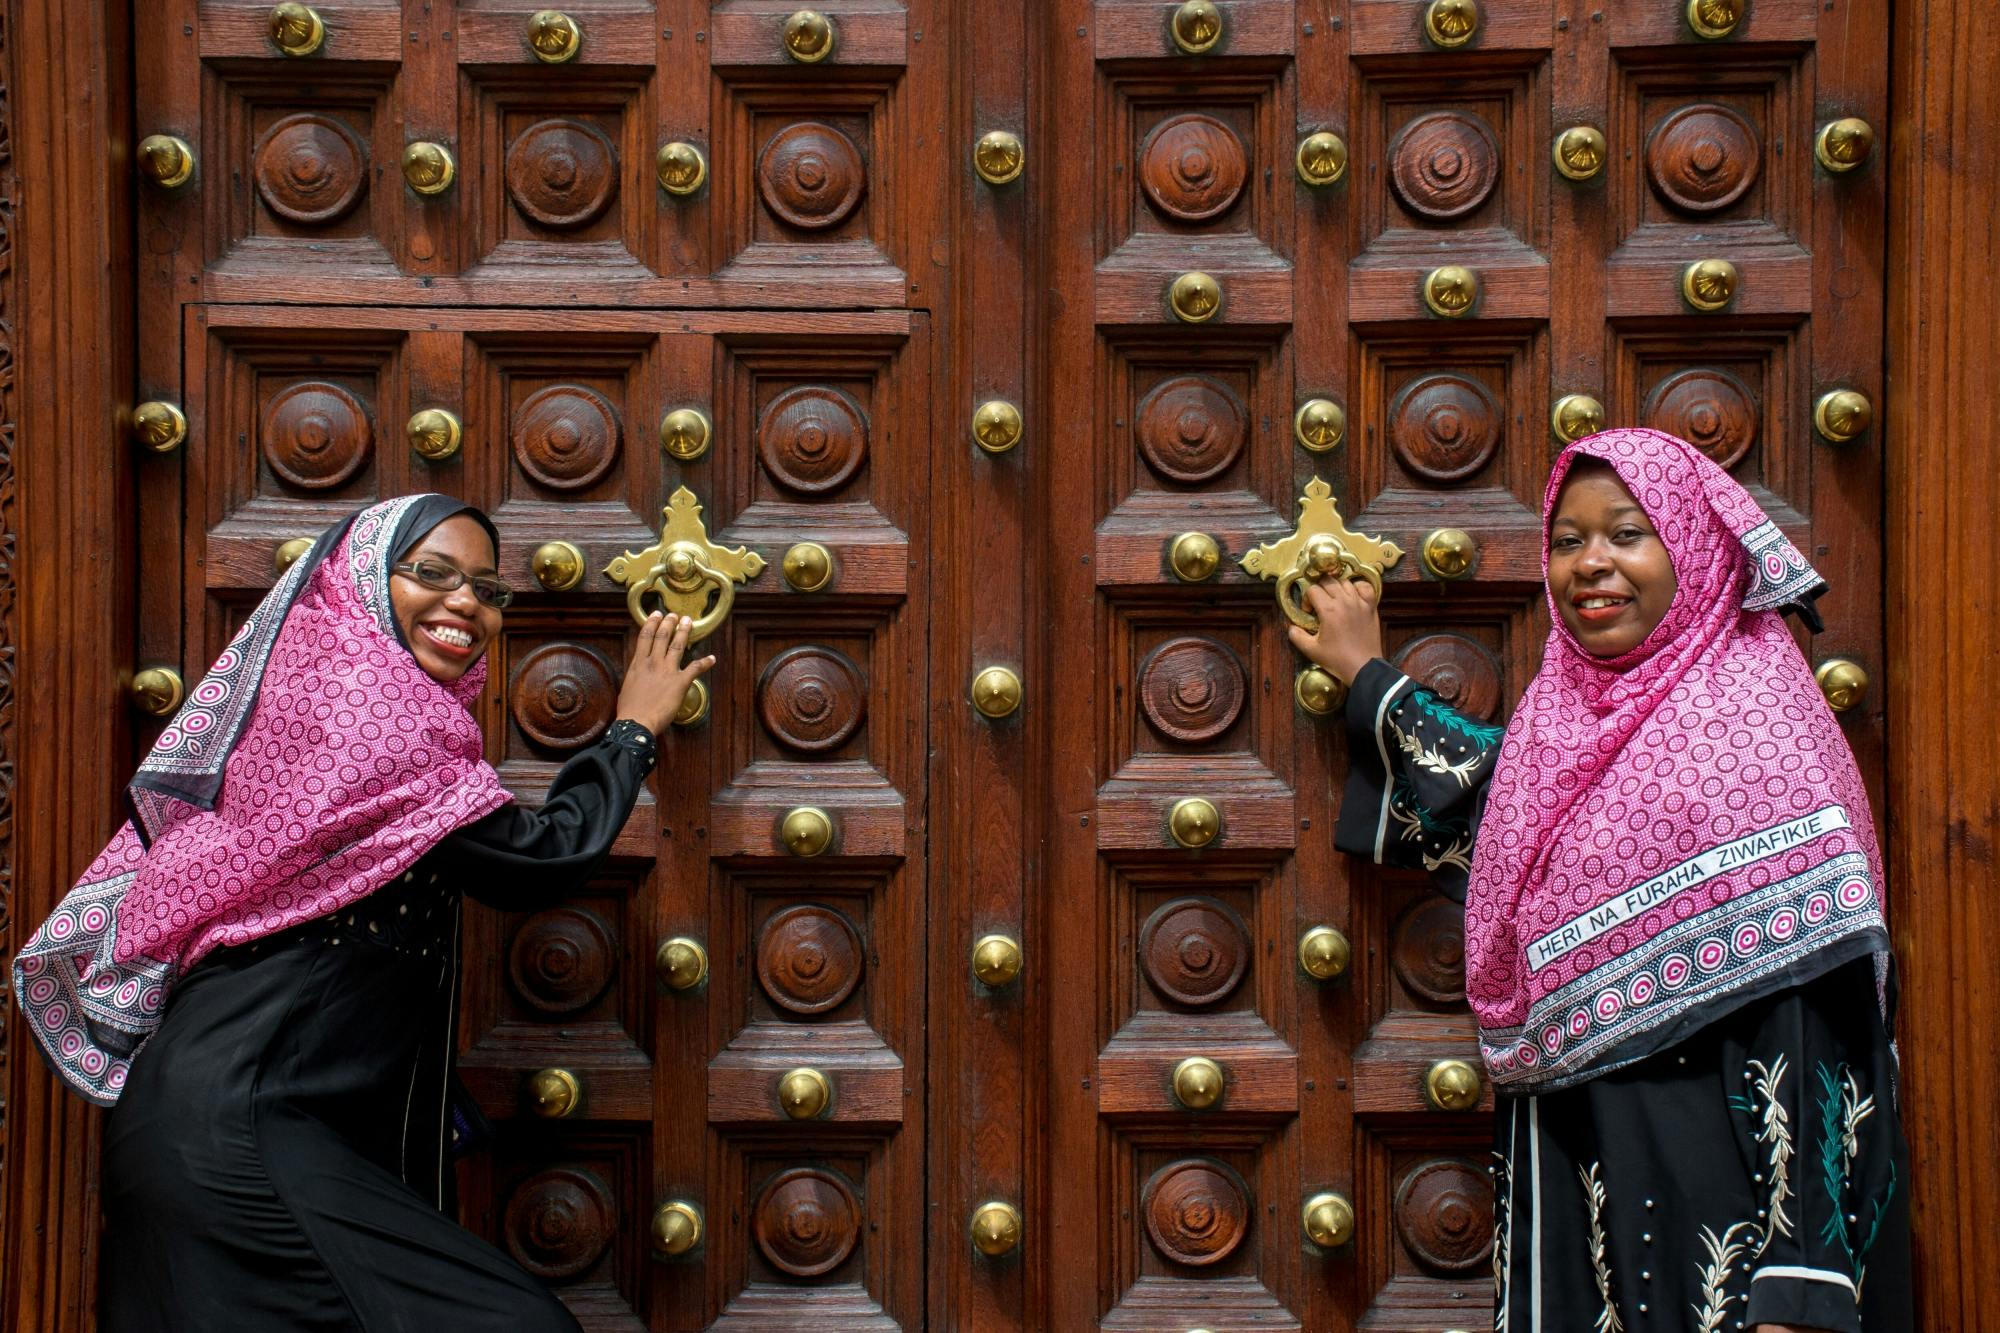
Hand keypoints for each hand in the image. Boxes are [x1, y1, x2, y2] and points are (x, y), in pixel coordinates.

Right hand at [614, 611, 715, 737]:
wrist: (637, 721)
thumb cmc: (629, 709)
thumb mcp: (628, 686)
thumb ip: (635, 675)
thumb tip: (638, 672)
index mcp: (638, 663)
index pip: (645, 637)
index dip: (652, 623)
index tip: (656, 615)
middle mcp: (653, 663)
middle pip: (662, 636)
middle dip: (669, 623)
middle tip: (674, 615)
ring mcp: (667, 670)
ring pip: (677, 645)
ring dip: (684, 632)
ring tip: (688, 622)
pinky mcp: (680, 682)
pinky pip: (696, 668)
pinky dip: (705, 662)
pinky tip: (712, 659)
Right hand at [1285, 577, 1383, 685]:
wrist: (1363, 667)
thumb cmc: (1337, 660)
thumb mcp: (1311, 650)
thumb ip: (1297, 636)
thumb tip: (1291, 627)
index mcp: (1329, 610)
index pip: (1313, 590)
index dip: (1307, 599)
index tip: (1308, 612)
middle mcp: (1344, 602)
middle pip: (1328, 581)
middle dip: (1319, 589)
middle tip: (1318, 603)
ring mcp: (1360, 602)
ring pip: (1345, 582)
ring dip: (1336, 587)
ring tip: (1334, 600)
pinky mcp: (1371, 607)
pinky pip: (1365, 587)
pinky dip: (1357, 587)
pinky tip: (1353, 595)